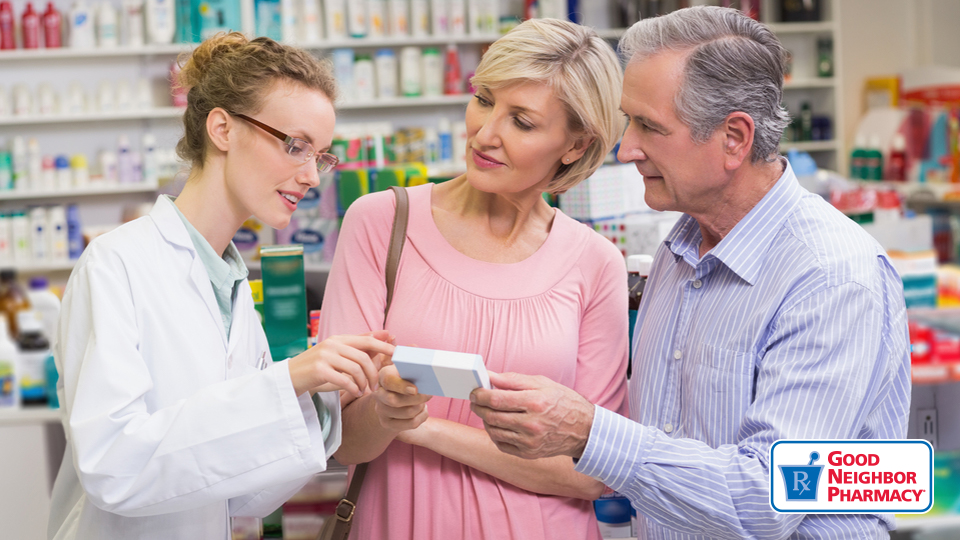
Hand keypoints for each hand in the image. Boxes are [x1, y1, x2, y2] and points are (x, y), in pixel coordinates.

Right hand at [288, 331, 394, 396]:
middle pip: (363, 357)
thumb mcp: (338, 353)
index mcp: (339, 339)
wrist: (290, 378)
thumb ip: (360, 345)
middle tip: (377, 385)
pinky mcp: (319, 370)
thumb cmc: (318, 368)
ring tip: (364, 390)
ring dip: (364, 382)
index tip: (397, 356)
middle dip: (374, 373)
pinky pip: (344, 380)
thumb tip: (387, 334)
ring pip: (355, 369)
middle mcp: (332, 344)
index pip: (367, 340)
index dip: (384, 347)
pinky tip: (355, 393)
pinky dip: (353, 388)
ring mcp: (324, 356)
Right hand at [373, 363, 430, 432]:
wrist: (394, 396)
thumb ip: (413, 373)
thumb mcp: (407, 373)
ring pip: (408, 412)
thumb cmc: (405, 380)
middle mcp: (378, 394)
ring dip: (421, 406)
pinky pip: (412, 423)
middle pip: (396, 401)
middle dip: (417, 398)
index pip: (388, 381)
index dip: (402, 387)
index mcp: (383, 377)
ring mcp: (380, 410)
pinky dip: (422, 416)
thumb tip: (426, 379)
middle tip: (428, 395)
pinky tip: (422, 410)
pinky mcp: (387, 423)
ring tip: (423, 402)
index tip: (415, 389)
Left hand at [470, 372, 594, 459]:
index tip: (475, 391)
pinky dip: (494, 434)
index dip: (480, 394)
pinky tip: (497, 425)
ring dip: (484, 420)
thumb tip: (489, 375)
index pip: (496, 399)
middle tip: (475, 400)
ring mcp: (529, 441)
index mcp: (535, 402)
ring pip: (494, 431)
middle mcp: (531, 424)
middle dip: (478, 407)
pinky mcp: (528, 453)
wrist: (584, 429)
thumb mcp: (541, 383)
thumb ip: (512, 379)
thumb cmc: (563, 402)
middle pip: (492, 416)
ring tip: (486, 411)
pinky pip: (501, 445)